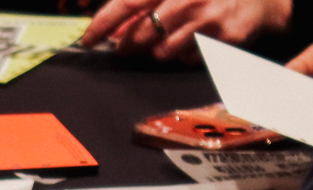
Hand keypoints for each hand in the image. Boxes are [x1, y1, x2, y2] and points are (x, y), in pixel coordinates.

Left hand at [81, 0, 290, 61]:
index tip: (87, 39)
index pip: (130, 1)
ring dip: (158, 51)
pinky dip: (184, 56)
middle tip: (125, 47)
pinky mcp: (225, 40)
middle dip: (129, 44)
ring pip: (163, 52)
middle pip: (143, 33)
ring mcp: (210, 19)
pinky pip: (188, 61)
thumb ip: (143, 7)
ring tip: (170, 38)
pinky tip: (195, 42)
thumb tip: (113, 31)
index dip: (104, 22)